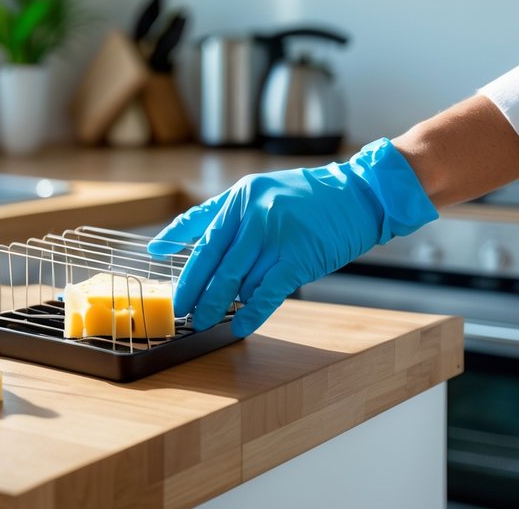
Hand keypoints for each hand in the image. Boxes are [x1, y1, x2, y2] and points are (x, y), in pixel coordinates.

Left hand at [147, 139, 437, 337]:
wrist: (358, 196)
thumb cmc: (307, 197)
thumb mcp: (259, 192)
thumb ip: (220, 215)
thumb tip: (175, 242)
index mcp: (241, 196)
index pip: (202, 229)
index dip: (178, 249)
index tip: (160, 265)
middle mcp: (254, 215)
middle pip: (213, 261)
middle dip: (194, 289)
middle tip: (182, 310)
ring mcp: (275, 237)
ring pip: (238, 279)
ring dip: (222, 302)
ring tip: (207, 319)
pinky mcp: (297, 259)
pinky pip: (266, 293)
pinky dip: (251, 313)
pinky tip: (239, 326)